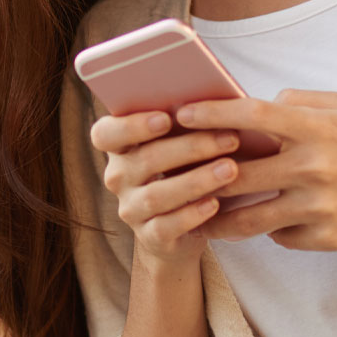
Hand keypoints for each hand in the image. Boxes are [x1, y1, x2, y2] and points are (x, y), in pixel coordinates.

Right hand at [90, 109, 246, 263]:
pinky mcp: (149, 237)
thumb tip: (215, 100)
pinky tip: (215, 203)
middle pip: (144, 160)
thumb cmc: (184, 168)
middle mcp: (117, 177)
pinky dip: (192, 214)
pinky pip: (167, 226)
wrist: (181, 227)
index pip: (105, 134)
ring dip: (196, 180)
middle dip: (190, 148)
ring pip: (156, 195)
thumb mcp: (178, 144)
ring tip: (231, 169)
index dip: (131, 126)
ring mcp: (130, 209)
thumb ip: (183, 123)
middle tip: (230, 138)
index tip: (165, 118)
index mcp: (119, 147)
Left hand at [183, 89, 336, 252]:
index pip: (251, 116)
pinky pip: (281, 237)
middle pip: (238, 173)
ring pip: (250, 218)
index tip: (180, 114)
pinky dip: (268, 230)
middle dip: (200, 173)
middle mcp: (314, 167)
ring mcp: (321, 206)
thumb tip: (259, 102)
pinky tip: (261, 223)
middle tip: (173, 172)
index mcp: (316, 128)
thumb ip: (299, 101)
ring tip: (196, 213)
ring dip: (219, 217)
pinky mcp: (329, 238)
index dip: (211, 114)